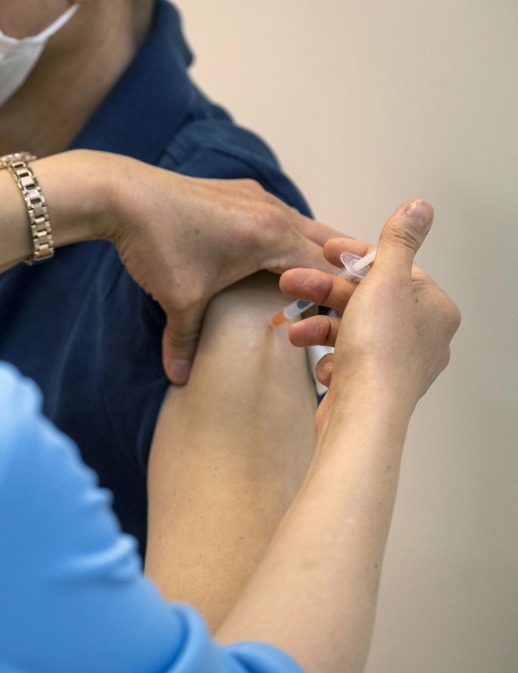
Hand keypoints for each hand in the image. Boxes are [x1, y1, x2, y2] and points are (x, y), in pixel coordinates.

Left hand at [105, 161, 341, 383]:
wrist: (122, 195)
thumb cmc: (157, 244)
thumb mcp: (179, 299)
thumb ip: (186, 341)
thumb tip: (180, 378)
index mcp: (272, 236)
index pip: (328, 269)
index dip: (342, 296)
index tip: (350, 319)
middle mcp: (273, 210)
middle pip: (326, 243)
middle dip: (339, 271)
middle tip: (354, 298)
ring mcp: (254, 196)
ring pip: (302, 225)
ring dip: (314, 251)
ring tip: (322, 280)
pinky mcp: (235, 193)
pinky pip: (277, 215)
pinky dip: (287, 236)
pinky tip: (274, 256)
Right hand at [279, 199, 460, 423]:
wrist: (364, 416)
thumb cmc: (379, 351)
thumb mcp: (386, 281)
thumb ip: (397, 241)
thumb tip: (420, 206)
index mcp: (433, 309)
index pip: (391, 270)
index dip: (353, 259)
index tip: (323, 251)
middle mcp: (422, 336)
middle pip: (366, 299)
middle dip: (323, 292)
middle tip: (289, 283)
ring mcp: (397, 364)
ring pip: (351, 330)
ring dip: (318, 326)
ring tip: (291, 331)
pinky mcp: (373, 386)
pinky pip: (347, 360)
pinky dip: (329, 357)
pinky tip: (321, 364)